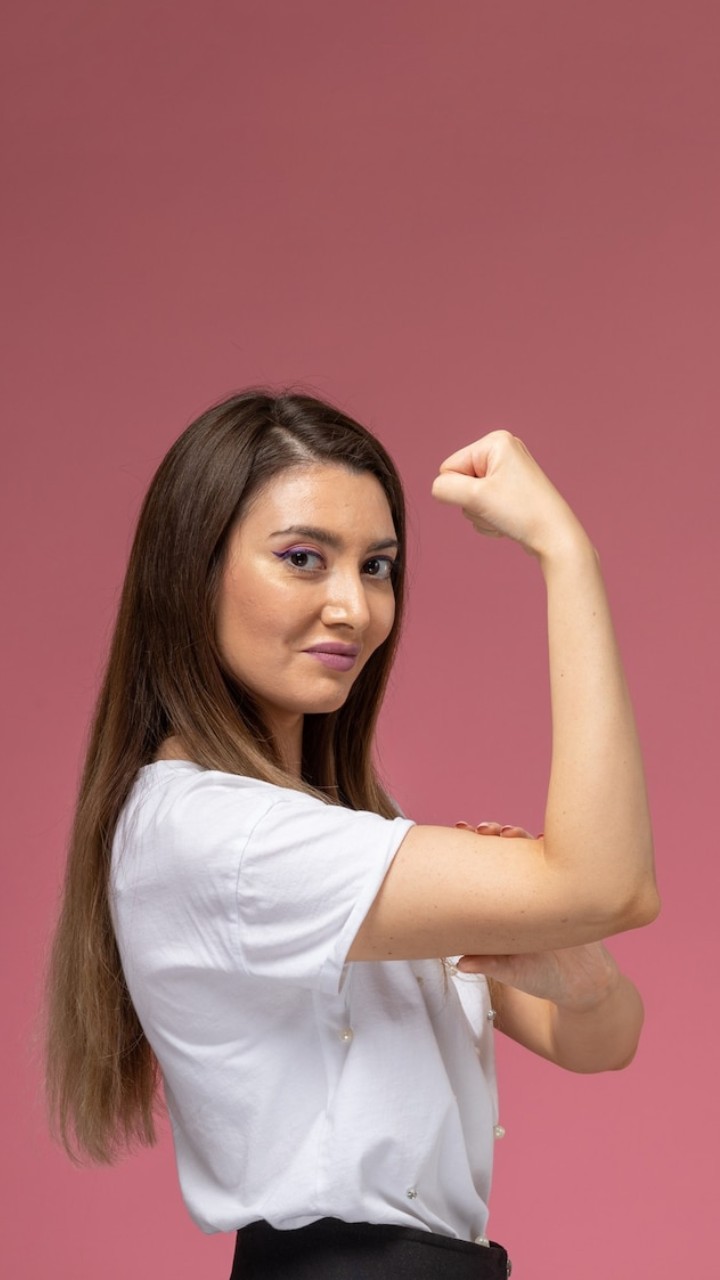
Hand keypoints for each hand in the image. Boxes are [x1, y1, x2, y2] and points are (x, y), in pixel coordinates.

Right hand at [431, 430, 585, 560]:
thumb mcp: (475, 498)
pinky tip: (508, 522)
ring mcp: (508, 471)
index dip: (459, 490)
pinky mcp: (511, 491)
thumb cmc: (521, 512)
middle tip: (498, 509)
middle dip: (472, 503)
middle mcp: (503, 451)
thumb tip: (438, 489)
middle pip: (459, 482)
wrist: (555, 537)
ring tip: (505, 517)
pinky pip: (483, 505)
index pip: (449, 467)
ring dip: (481, 514)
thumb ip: (445, 488)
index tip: (487, 498)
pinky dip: (490, 518)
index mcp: (495, 442)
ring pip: (469, 498)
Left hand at [454, 821, 620, 1010]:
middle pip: (504, 853)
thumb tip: (460, 964)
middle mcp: (524, 891)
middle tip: (482, 829)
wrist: (584, 983)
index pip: (483, 870)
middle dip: (492, 835)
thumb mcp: (515, 971)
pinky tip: (546, 839)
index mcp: (504, 905)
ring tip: (509, 833)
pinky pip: (564, 864)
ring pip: (531, 852)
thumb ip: (490, 964)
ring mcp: (548, 887)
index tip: (460, 833)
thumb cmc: (541, 977)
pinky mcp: (574, 889)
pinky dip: (557, 850)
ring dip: (520, 837)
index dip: (470, 852)